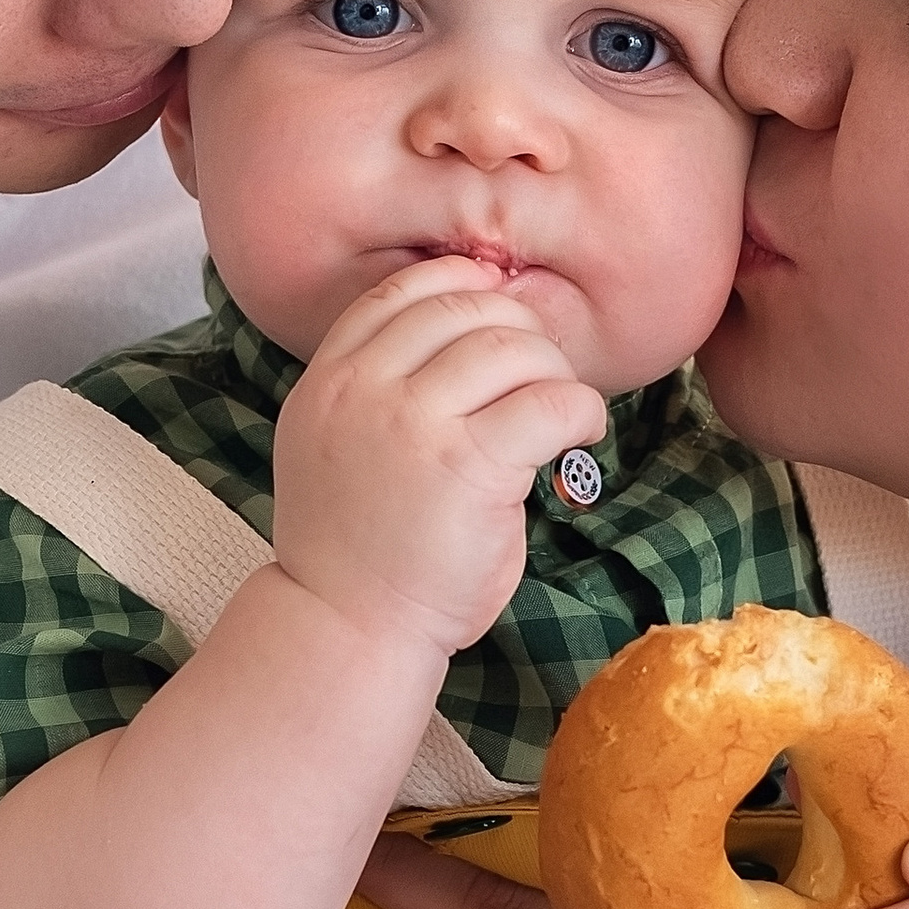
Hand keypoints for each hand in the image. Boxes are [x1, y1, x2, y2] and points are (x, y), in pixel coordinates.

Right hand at [272, 258, 606, 657]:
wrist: (348, 626)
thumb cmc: (360, 549)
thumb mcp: (339, 448)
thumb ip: (380, 392)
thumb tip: (474, 337)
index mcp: (328, 381)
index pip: (398, 294)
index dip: (460, 283)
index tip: (499, 300)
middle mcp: (363, 390)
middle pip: (463, 309)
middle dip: (518, 328)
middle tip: (541, 369)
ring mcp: (413, 424)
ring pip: (512, 346)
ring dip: (553, 370)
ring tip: (559, 409)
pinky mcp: (469, 464)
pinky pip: (549, 402)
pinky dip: (581, 409)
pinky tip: (580, 433)